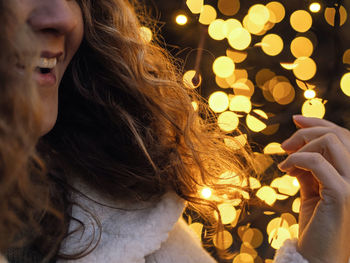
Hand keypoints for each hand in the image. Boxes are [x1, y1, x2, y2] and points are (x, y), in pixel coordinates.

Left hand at [278, 115, 349, 262]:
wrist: (318, 257)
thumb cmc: (316, 224)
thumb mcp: (312, 190)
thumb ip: (309, 168)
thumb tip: (295, 148)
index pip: (344, 137)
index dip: (319, 123)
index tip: (295, 120)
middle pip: (337, 135)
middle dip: (307, 132)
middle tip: (283, 145)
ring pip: (330, 142)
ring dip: (301, 145)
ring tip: (284, 161)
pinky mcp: (342, 194)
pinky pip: (317, 162)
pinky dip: (297, 159)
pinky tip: (284, 170)